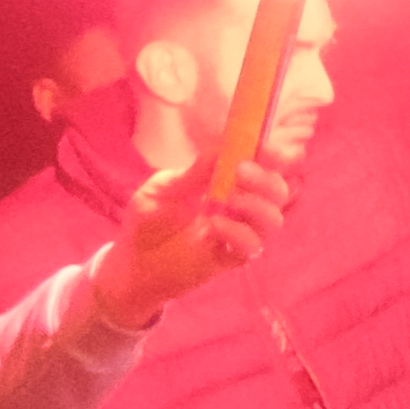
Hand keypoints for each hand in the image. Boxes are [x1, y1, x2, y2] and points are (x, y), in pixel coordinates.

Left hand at [93, 155, 288, 331]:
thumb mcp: (164, 188)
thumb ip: (195, 172)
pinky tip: (215, 227)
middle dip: (267, 179)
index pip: (262, 166)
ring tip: (229, 201)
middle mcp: (240, 207)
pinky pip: (253, 247)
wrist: (131, 263)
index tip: (264, 148)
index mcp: (226, 183)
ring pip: (273, 219)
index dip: (272, 155)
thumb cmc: (147, 221)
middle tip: (241, 172)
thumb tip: (222, 145)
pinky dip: (241, 234)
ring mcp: (238, 233)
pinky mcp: (231, 258)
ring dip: (258, 206)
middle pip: (277, 191)